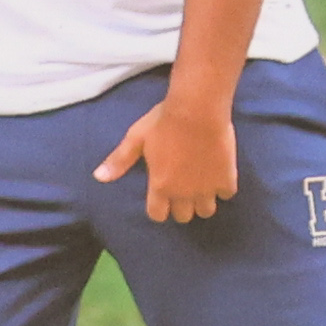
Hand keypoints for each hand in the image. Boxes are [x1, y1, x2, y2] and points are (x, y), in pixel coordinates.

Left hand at [98, 82, 246, 227]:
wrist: (197, 108)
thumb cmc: (163, 121)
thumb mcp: (136, 138)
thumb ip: (119, 160)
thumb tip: (98, 177)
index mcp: (160, 186)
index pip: (158, 215)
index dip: (159, 207)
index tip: (161, 196)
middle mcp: (183, 194)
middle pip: (183, 217)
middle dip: (181, 206)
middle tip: (182, 189)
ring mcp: (206, 189)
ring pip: (206, 211)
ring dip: (202, 202)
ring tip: (201, 186)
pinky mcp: (226, 180)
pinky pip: (226, 195)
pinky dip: (222, 188)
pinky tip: (218, 175)